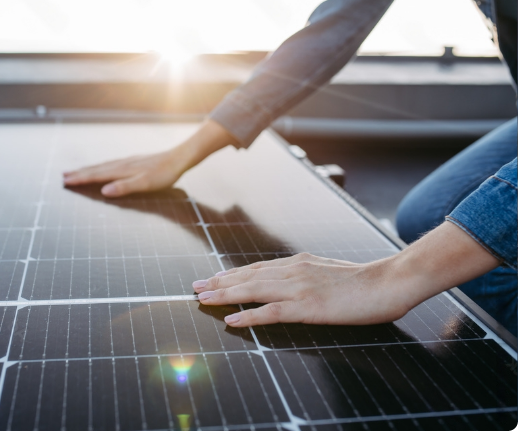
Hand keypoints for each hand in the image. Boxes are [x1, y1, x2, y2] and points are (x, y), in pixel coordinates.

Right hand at [63, 150, 185, 196]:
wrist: (178, 159)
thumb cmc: (164, 174)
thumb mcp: (144, 184)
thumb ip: (124, 187)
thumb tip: (105, 191)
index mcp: (122, 171)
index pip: (96, 176)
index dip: (81, 179)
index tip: (66, 181)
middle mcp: (122, 164)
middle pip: (96, 169)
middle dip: (79, 173)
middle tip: (63, 176)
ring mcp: (128, 162)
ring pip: (103, 165)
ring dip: (88, 169)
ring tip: (76, 171)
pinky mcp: (134, 162)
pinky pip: (111, 164)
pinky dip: (101, 166)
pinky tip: (103, 167)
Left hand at [193, 253, 407, 326]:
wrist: (388, 282)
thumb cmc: (361, 281)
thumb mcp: (326, 270)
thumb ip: (304, 274)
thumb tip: (285, 280)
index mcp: (297, 263)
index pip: (256, 268)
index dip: (230, 274)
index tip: (211, 278)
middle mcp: (293, 271)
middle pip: (247, 276)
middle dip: (218, 282)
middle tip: (195, 287)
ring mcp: (299, 288)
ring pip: (253, 289)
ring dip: (224, 295)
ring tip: (202, 299)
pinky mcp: (309, 307)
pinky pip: (271, 312)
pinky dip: (248, 315)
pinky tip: (231, 320)